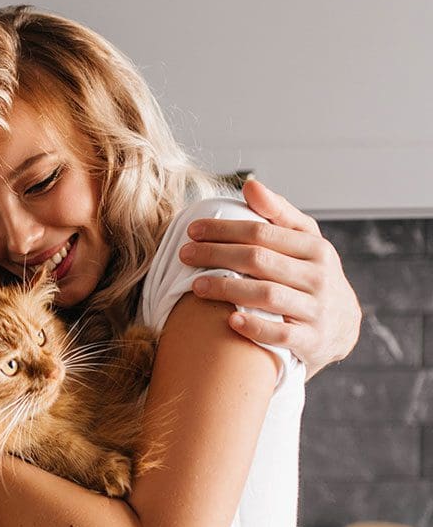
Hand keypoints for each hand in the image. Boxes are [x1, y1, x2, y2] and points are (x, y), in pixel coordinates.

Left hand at [182, 179, 360, 376]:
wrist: (342, 327)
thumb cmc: (311, 276)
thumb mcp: (304, 242)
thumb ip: (278, 214)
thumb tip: (250, 185)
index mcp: (315, 248)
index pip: (262, 232)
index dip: (224, 229)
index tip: (192, 230)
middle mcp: (319, 277)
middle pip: (259, 260)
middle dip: (217, 254)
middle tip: (184, 254)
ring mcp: (317, 311)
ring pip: (267, 295)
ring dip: (227, 289)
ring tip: (195, 286)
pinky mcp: (312, 341)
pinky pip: (281, 335)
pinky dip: (255, 328)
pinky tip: (230, 321)